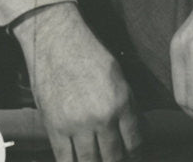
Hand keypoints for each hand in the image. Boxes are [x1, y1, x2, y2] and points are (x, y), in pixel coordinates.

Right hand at [12, 2, 141, 161]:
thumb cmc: (89, 54)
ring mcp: (77, 126)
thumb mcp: (119, 75)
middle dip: (118, 160)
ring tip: (100, 158)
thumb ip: (128, 104)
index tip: (134, 155)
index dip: (136, 153)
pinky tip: (80, 160)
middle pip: (113, 157)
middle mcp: (101, 117)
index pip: (134, 142)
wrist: (57, 42)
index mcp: (121, 102)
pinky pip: (65, 160)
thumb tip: (138, 129)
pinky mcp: (55, 129)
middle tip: (117, 158)